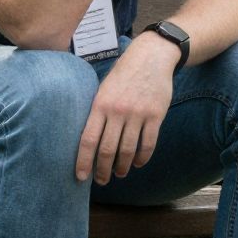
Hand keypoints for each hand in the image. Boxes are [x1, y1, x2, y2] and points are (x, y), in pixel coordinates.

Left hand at [75, 37, 176, 184]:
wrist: (152, 56)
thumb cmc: (124, 74)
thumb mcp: (103, 88)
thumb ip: (97, 111)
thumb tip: (88, 139)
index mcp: (100, 104)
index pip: (88, 139)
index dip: (83, 161)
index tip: (81, 177)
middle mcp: (118, 111)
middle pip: (107, 149)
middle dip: (103, 170)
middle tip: (102, 180)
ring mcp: (137, 114)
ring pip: (127, 150)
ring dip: (122, 167)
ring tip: (119, 173)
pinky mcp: (155, 115)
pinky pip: (148, 144)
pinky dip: (142, 158)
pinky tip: (137, 163)